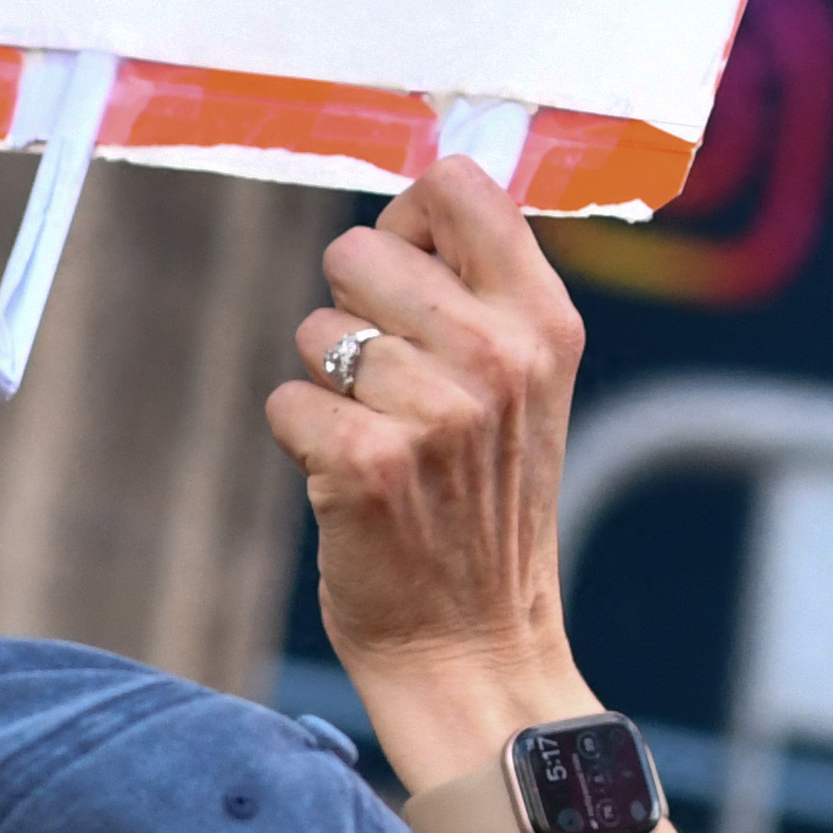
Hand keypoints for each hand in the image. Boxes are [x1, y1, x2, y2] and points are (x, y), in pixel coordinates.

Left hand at [266, 158, 586, 769]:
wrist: (474, 647)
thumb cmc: (483, 501)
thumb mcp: (525, 386)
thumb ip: (482, 288)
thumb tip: (414, 194)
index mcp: (546, 321)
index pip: (456, 185)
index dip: (408, 224)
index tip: (413, 281)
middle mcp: (500, 356)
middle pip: (357, 249)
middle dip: (353, 311)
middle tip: (392, 387)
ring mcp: (437, 411)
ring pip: (315, 330)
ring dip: (328, 384)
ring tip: (382, 440)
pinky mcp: (367, 463)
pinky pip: (285, 397)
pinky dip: (300, 437)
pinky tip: (350, 481)